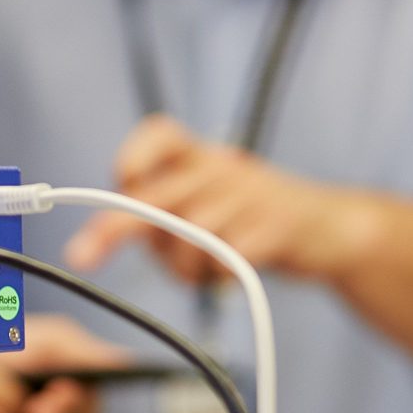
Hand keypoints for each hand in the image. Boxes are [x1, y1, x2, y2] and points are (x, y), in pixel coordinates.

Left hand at [67, 113, 373, 289]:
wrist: (329, 230)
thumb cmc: (253, 222)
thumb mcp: (205, 208)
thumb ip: (159, 218)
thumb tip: (100, 238)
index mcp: (203, 158)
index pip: (160, 134)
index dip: (133, 157)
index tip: (121, 183)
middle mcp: (222, 168)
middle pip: (157, 196)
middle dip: (114, 229)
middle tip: (83, 255)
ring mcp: (251, 195)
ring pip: (190, 236)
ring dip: (184, 267)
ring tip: (203, 272)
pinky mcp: (276, 226)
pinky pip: (226, 258)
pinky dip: (218, 277)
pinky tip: (227, 278)